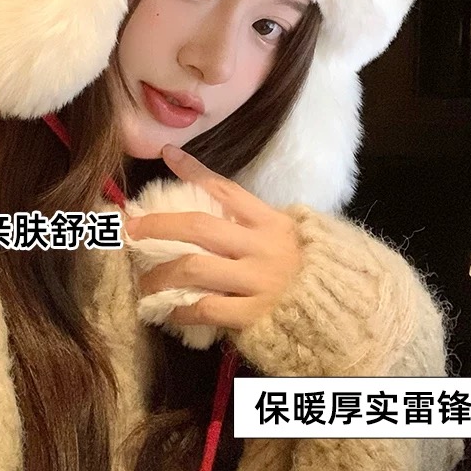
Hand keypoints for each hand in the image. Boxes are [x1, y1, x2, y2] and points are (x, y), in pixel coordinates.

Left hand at [124, 144, 301, 330]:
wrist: (338, 311)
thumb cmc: (308, 269)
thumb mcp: (286, 234)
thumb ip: (251, 221)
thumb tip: (208, 201)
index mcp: (270, 222)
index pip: (226, 189)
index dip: (194, 170)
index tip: (167, 155)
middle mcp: (262, 247)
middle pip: (199, 228)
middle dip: (159, 226)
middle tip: (132, 229)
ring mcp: (257, 282)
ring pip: (194, 268)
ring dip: (160, 274)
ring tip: (143, 282)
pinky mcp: (254, 315)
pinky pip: (206, 308)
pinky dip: (181, 308)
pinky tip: (168, 309)